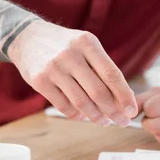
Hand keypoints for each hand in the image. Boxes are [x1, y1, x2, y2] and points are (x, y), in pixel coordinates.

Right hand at [7, 21, 136, 125]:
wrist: (27, 37)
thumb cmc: (66, 45)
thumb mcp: (86, 46)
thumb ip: (102, 68)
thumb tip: (123, 100)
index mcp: (87, 43)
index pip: (111, 74)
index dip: (124, 95)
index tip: (132, 111)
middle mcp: (70, 54)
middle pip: (98, 92)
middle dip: (113, 111)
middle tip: (122, 121)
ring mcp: (53, 68)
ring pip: (81, 102)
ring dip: (96, 116)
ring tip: (105, 121)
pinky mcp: (39, 81)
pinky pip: (64, 106)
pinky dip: (77, 115)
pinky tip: (84, 116)